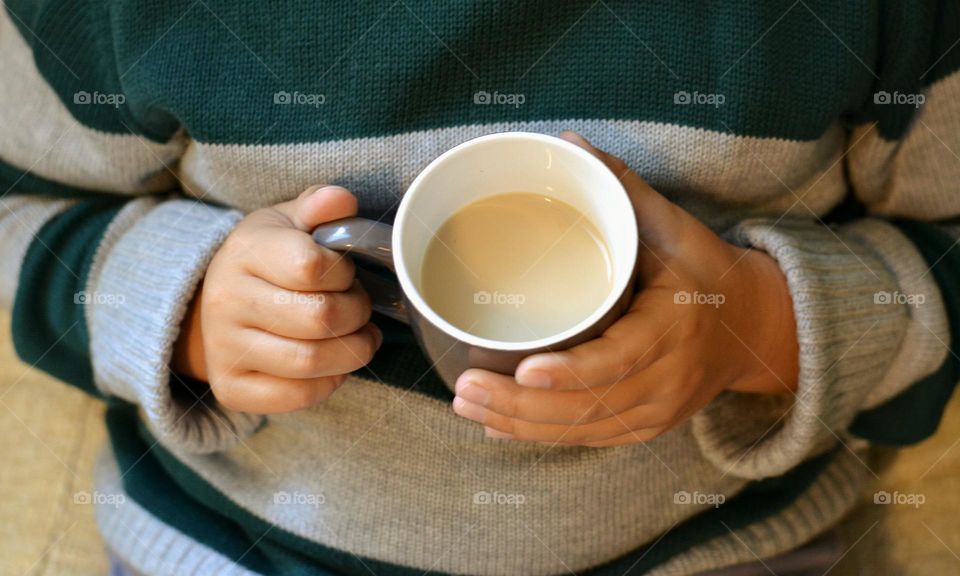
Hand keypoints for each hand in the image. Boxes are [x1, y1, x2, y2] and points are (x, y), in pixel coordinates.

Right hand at [172, 185, 382, 413]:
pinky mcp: (232, 389)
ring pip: (311, 362)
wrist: (214, 305)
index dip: (344, 273)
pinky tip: (333, 363)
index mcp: (243, 253)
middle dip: (357, 313)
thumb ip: (319, 206)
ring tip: (358, 336)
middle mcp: (225, 302)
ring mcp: (224, 350)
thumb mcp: (288, 222)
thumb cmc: (266, 260)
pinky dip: (329, 382)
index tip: (344, 274)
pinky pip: (297, 396)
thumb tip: (342, 201)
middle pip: (320, 319)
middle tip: (359, 307)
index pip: (312, 267)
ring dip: (353, 351)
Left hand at [452, 132, 798, 446]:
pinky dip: (543, 436)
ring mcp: (658, 410)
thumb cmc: (708, 273)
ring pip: (584, 430)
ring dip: (521, 425)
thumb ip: (624, 188)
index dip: (571, 371)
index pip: (619, 359)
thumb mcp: (676, 227)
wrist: (753, 329)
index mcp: (674, 327)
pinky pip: (591, 439)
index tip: (524, 371)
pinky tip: (499, 426)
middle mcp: (667, 379)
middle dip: (522, 405)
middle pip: (590, 406)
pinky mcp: (647, 426)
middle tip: (464, 389)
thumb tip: (569, 144)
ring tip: (467, 406)